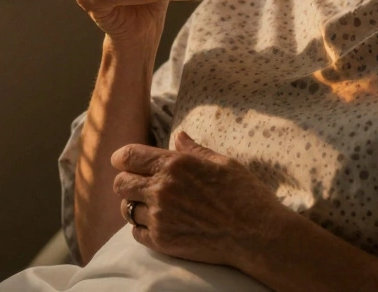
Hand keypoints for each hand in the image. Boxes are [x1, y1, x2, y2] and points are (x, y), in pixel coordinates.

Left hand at [111, 130, 285, 267]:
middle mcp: (162, 189)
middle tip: (139, 185)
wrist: (257, 235)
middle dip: (126, 182)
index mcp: (175, 165)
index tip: (124, 162)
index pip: (128, 156)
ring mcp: (160, 217)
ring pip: (126, 209)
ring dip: (135, 206)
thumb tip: (179, 136)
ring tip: (152, 207)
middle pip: (120, 184)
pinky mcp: (163, 241)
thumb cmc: (245, 195)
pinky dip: (142, 228)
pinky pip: (135, 233)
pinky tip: (159, 224)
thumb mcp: (222, 163)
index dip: (122, 158)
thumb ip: (194, 150)